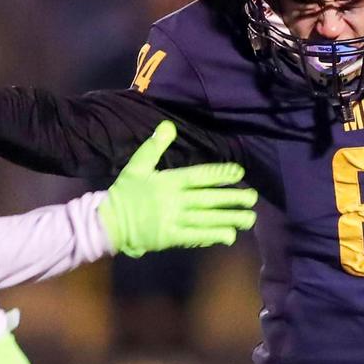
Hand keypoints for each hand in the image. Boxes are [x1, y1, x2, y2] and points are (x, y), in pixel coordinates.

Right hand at [99, 120, 257, 257]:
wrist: (109, 222)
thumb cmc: (125, 193)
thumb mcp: (137, 165)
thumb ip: (154, 146)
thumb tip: (168, 126)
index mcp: (169, 181)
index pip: (200, 176)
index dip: (220, 174)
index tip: (239, 172)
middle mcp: (175, 200)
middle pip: (209, 199)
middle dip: (233, 198)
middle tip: (253, 198)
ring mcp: (174, 220)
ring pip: (208, 218)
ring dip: (230, 218)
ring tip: (249, 218)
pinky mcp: (172, 237)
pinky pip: (197, 236)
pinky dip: (213, 235)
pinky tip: (229, 235)